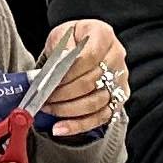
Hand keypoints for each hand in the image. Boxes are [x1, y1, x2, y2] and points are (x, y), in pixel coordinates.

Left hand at [39, 20, 127, 137]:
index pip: (88, 58)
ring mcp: (119, 81)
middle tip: (43, 97)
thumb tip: (59, 65)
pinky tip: (59, 129)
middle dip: (63, 93)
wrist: (84, 46)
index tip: (48, 81)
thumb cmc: (72, 40)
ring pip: (95, 103)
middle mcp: (116, 58)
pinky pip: (99, 118)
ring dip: (67, 110)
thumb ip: (60, 46)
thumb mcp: (62, 34)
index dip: (66, 73)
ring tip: (48, 109)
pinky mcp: (117, 100)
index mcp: (104, 36)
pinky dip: (77, 126)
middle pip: (91, 83)